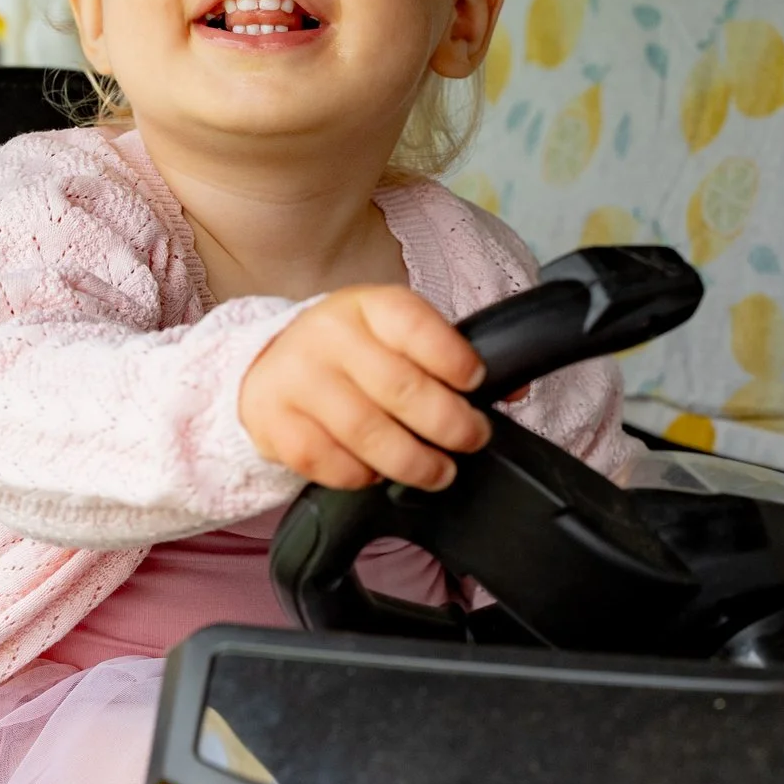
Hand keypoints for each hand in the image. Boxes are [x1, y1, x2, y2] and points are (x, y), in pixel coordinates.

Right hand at [239, 286, 490, 489]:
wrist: (269, 368)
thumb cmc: (350, 356)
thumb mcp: (395, 338)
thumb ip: (449, 358)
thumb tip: (515, 387)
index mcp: (368, 306)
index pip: (415, 325)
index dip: (454, 358)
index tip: (477, 383)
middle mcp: (329, 336)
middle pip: (400, 388)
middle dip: (449, 423)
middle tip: (471, 439)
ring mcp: (297, 379)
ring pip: (367, 432)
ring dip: (414, 462)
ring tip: (438, 472)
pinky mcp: (274, 423)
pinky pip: (329, 462)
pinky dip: (361, 476)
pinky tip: (376, 473)